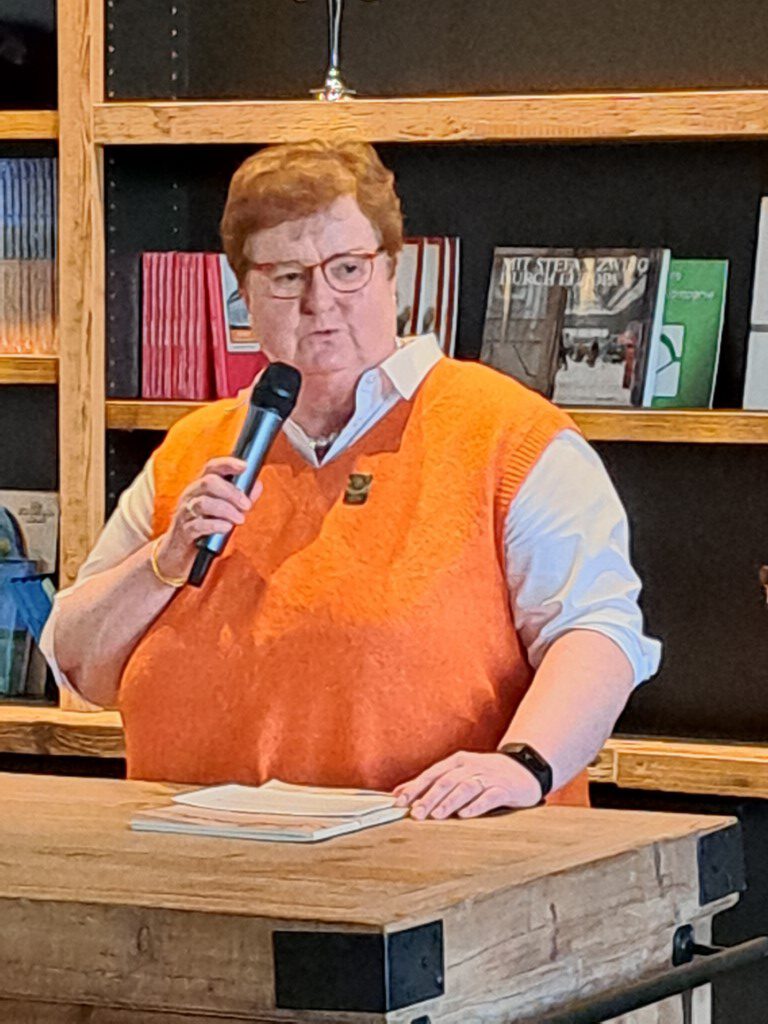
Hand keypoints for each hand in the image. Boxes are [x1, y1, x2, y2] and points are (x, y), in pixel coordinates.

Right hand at [154, 457, 262, 579]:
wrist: (176, 554)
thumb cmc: (202, 528)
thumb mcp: (222, 512)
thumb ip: (239, 499)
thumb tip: (257, 485)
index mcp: (200, 487)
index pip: (212, 468)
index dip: (228, 464)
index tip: (245, 466)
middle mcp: (190, 496)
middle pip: (208, 482)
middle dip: (231, 492)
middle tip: (247, 505)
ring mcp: (185, 513)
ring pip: (203, 503)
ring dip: (226, 510)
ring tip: (240, 519)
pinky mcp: (183, 532)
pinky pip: (197, 525)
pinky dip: (215, 525)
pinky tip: (226, 528)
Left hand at [392, 750, 542, 819]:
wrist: (524, 768)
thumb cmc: (485, 774)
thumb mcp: (458, 773)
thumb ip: (430, 783)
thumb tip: (397, 794)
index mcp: (457, 762)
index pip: (432, 774)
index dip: (415, 787)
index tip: (400, 802)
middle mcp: (471, 766)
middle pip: (446, 781)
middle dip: (429, 797)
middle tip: (416, 814)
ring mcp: (488, 776)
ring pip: (465, 787)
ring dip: (449, 802)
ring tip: (437, 816)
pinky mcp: (505, 788)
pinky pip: (489, 796)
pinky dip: (476, 805)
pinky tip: (465, 815)